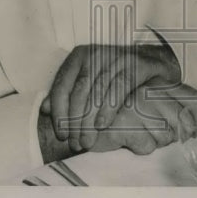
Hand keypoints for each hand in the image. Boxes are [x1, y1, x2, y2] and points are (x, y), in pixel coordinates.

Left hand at [41, 43, 189, 152]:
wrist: (151, 63)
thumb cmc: (114, 76)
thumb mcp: (87, 80)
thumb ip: (66, 92)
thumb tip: (45, 108)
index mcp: (79, 56)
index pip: (62, 85)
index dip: (59, 112)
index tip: (61, 134)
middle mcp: (96, 53)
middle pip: (80, 91)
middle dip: (75, 121)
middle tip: (76, 144)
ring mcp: (116, 57)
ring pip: (97, 92)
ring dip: (90, 121)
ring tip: (88, 142)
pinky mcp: (135, 64)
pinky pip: (119, 89)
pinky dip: (109, 109)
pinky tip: (103, 126)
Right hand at [88, 78, 196, 155]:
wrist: (89, 123)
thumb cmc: (124, 115)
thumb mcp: (152, 103)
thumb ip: (178, 106)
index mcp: (158, 82)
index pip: (193, 98)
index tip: (196, 127)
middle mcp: (148, 91)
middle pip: (182, 121)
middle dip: (175, 134)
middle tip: (160, 133)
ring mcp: (134, 106)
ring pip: (165, 136)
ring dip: (155, 141)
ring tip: (140, 133)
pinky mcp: (122, 125)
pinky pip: (146, 147)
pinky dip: (139, 147)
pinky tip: (128, 139)